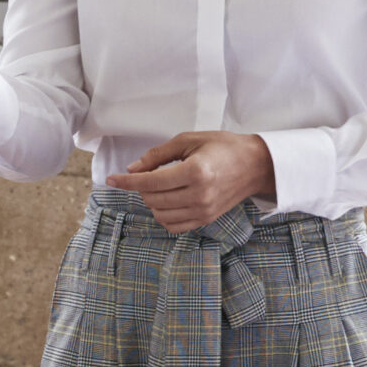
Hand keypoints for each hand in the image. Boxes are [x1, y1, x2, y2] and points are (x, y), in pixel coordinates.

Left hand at [107, 131, 273, 232]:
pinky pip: (174, 226)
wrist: (255, 165)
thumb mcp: (189, 140)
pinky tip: (166, 201)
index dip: (126, 181)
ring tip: (159, 186)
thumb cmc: (223, 147)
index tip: (111, 179)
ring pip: (160, 215)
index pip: (150, 181)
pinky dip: (163, 215)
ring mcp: (203, 211)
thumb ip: (157, 155)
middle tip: (146, 174)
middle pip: (153, 199)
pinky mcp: (206, 219)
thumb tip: (132, 168)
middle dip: (141, 187)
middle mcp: (199, 195)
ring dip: (151, 201)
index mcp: (195, 172)